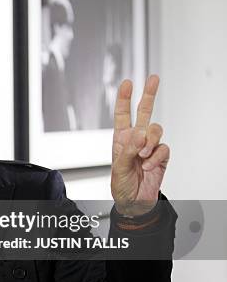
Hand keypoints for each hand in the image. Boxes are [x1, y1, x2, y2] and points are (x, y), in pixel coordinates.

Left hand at [111, 75, 169, 215]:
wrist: (134, 202)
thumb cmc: (121, 186)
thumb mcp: (117, 168)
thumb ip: (127, 150)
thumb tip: (138, 135)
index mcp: (121, 139)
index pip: (123, 115)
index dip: (124, 98)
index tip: (127, 83)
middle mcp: (136, 140)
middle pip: (145, 112)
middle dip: (149, 94)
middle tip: (153, 79)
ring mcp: (150, 147)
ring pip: (156, 130)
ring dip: (149, 142)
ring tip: (141, 156)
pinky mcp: (162, 157)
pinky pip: (163, 148)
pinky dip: (155, 158)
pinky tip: (147, 167)